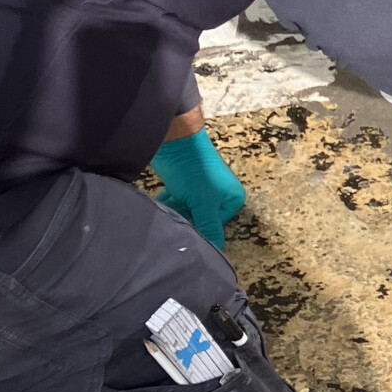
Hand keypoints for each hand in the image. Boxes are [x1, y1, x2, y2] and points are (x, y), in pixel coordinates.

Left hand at [150, 128, 247, 248]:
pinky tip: (159, 208)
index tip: (185, 233)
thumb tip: (215, 252)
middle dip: (185, 221)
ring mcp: (199, 190)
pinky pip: (176, 203)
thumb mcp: (204, 202)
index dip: (200, 230)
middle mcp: (219, 195)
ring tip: (164, 217)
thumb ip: (209, 228)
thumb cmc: (195, 170)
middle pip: (200, 219)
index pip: (216, 227)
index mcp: (232, 199)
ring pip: (186, 211)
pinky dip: (167, 206)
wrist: (174, 139)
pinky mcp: (182, 185)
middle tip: (172, 225)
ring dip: (174, 214)